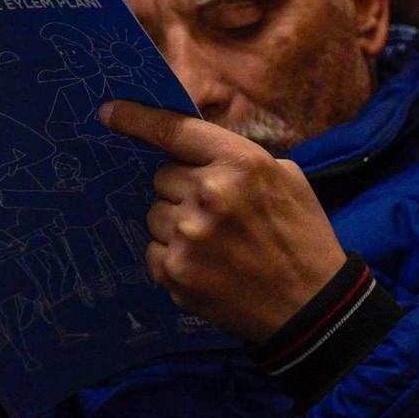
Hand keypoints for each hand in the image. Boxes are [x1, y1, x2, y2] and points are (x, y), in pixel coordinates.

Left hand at [100, 100, 346, 341]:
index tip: (106, 112)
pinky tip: (207, 267)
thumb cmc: (303, 236)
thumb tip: (195, 152)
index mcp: (240, 163)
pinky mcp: (175, 273)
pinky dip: (173, 257)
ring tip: (215, 244)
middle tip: (217, 213)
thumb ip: (238, 159)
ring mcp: (188, 236)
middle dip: (182, 190)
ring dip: (176, 224)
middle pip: (162, 177)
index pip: (174, 130)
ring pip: (155, 214)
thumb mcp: (286, 178)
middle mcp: (208, 194)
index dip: (135, 118)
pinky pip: (153, 250)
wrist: (312, 306)